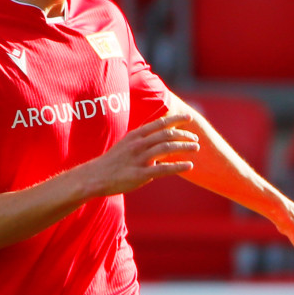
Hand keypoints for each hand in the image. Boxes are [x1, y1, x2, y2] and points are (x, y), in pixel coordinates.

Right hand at [81, 112, 198, 197]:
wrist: (96, 176)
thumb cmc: (114, 161)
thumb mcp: (127, 144)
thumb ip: (144, 141)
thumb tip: (160, 140)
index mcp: (135, 135)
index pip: (159, 123)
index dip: (175, 119)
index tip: (188, 118)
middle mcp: (138, 144)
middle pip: (166, 134)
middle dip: (183, 134)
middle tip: (195, 138)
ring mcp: (139, 159)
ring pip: (167, 148)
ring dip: (184, 146)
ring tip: (196, 148)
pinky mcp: (140, 174)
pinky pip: (163, 169)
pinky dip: (178, 166)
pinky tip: (190, 166)